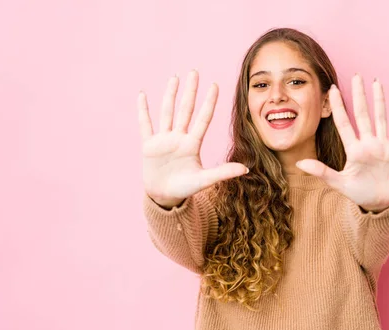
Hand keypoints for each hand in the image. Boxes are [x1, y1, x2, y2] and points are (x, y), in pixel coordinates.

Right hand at [139, 70, 248, 206]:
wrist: (164, 197)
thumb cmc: (185, 188)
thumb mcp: (204, 180)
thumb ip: (223, 173)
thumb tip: (246, 169)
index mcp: (193, 144)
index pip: (203, 119)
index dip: (209, 103)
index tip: (215, 86)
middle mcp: (179, 138)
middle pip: (186, 109)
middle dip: (190, 91)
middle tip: (195, 72)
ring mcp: (164, 140)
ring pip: (167, 112)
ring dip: (170, 95)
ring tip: (174, 78)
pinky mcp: (149, 145)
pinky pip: (145, 124)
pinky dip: (143, 110)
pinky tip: (142, 95)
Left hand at [295, 74, 388, 211]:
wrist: (380, 204)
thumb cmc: (359, 193)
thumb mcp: (338, 183)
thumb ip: (321, 171)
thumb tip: (299, 163)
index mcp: (354, 149)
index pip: (344, 122)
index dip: (338, 106)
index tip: (332, 89)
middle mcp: (368, 143)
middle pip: (363, 114)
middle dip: (359, 95)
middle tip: (356, 75)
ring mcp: (382, 145)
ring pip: (380, 117)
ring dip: (379, 100)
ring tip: (376, 82)